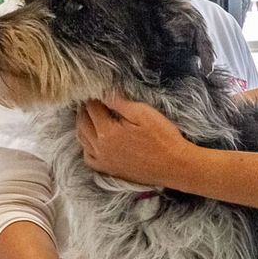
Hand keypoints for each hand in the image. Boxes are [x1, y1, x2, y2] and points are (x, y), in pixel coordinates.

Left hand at [76, 94, 192, 187]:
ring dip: (82, 125)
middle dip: (84, 109)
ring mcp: (103, 160)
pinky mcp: (109, 170)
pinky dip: (86, 146)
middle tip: (91, 99)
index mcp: (107, 131)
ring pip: (82, 139)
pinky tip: (92, 140)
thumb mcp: (144, 113)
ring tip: (89, 115)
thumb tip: (104, 92)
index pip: (91, 108)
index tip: (96, 89)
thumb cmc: (163, 138)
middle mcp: (100, 147)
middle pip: (82, 123)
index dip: (93, 96)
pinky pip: (88, 158)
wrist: (175, 166)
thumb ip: (120, 103)